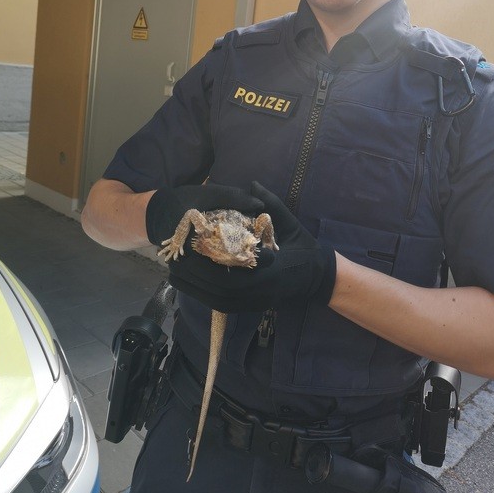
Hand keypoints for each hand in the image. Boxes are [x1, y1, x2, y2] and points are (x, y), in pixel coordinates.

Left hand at [167, 182, 335, 311]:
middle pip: (223, 286)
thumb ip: (272, 204)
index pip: (242, 265)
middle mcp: (262, 288)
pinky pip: (221, 306)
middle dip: (198, 272)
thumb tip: (253, 185)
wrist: (317, 278)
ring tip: (176, 270)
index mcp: (273, 267)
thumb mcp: (291, 223)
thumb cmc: (304, 248)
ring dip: (195, 286)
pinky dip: (202, 295)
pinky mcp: (250, 307)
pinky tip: (188, 284)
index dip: (216, 257)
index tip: (197, 242)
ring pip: (218, 299)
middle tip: (179, 256)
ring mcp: (255, 301)